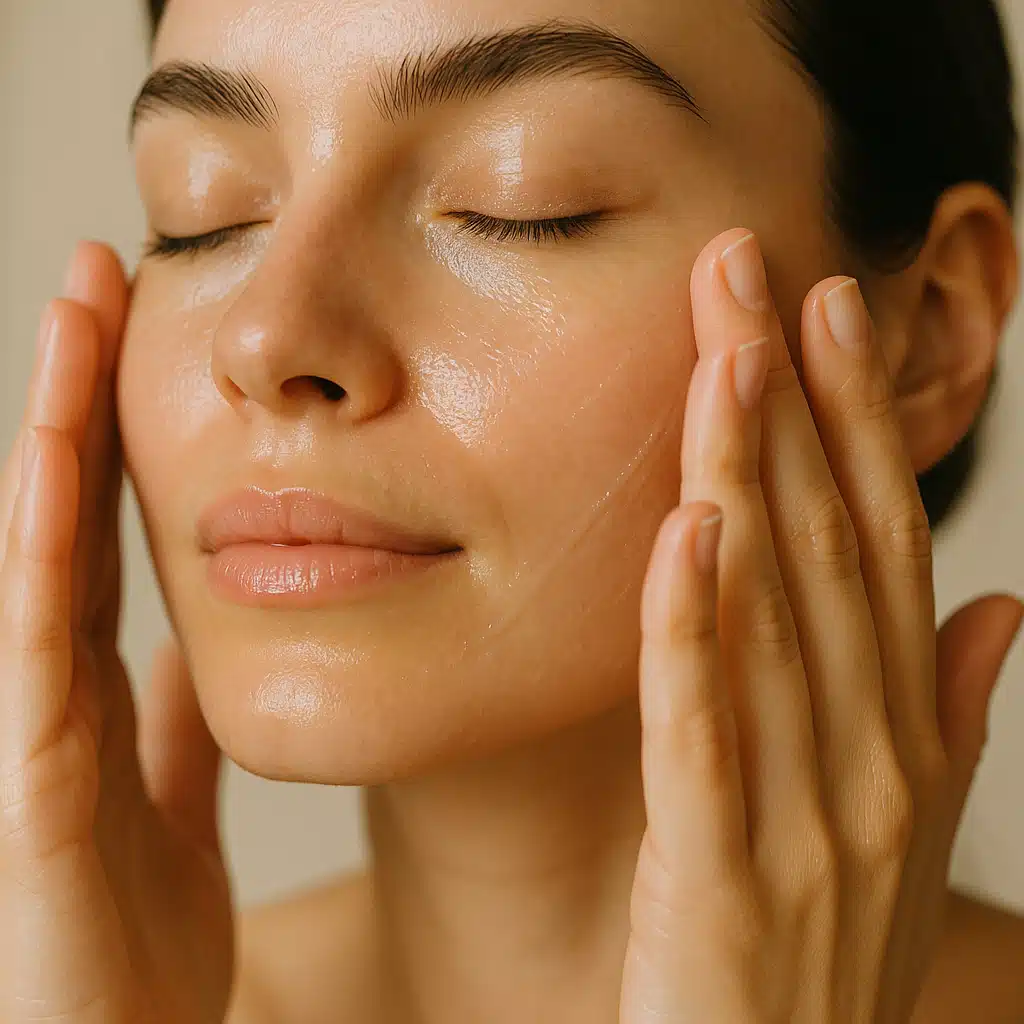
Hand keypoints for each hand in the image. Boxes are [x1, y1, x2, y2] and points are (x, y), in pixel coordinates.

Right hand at [0, 242, 234, 1023]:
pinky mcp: (34, 793)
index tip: (135, 331)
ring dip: (50, 441)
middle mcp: (53, 688)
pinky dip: (36, 568)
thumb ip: (178, 719)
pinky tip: (47, 480)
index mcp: (97, 686)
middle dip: (78, 394)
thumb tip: (198, 642)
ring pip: (37, 560)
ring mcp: (32, 732)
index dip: (114, 433)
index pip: (102, 532)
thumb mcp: (174, 801)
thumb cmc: (136, 938)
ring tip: (69, 324)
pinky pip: (37, 662)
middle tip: (98, 273)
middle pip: (64, 516)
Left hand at [620, 228, 1023, 1022]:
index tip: (828, 307)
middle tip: (758, 269)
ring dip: (751, 478)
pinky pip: (705, 730)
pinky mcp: (719, 874)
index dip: (858, 418)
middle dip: (794, 400)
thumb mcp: (902, 833)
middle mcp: (868, 758)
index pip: (879, 540)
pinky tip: (687, 535)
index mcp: (899, 734)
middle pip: (828, 544)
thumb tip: (994, 603)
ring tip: (728, 355)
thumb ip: (945, 715)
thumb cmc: (821, 956)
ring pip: (775, 614)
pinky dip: (698, 630)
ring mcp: (804, 816)